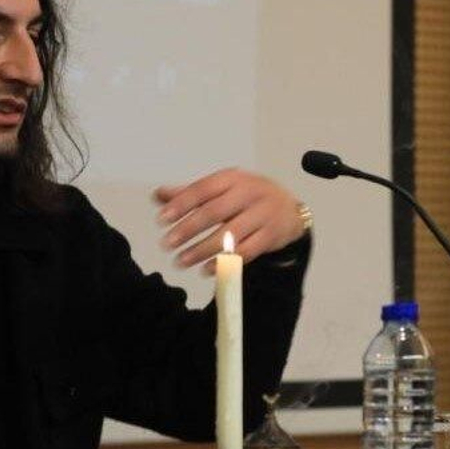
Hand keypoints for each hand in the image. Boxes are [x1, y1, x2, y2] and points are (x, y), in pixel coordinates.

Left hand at [154, 168, 305, 269]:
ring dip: (202, 250)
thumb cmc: (249, 198)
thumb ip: (192, 193)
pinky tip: (207, 270)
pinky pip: (246, 252)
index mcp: (233, 178)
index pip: (203, 189)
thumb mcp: (224, 188)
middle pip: (215, 212)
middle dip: (188, 229)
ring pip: (230, 235)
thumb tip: (158, 195)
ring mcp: (263, 215)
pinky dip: (225, 263)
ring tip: (181, 261)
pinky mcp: (271, 236)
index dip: (181, 204)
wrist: (291, 210)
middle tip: (167, 244)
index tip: (161, 219)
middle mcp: (249, 193)